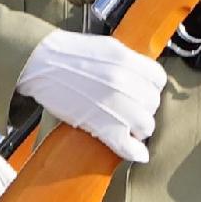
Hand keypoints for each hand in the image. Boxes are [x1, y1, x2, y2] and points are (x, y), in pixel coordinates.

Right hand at [16, 30, 164, 162]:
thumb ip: (130, 62)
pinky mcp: (101, 125)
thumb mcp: (109, 48)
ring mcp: (115, 106)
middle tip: (130, 109)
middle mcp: (126, 83)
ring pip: (145, 126)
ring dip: (138, 128)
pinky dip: (134, 152)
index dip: (151, 87)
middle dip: (143, 108)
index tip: (143, 92)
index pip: (158, 80)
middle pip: (152, 104)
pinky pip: (128, 146)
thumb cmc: (70, 54)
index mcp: (128, 62)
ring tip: (126, 125)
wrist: (41, 63)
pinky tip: (137, 153)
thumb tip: (143, 75)